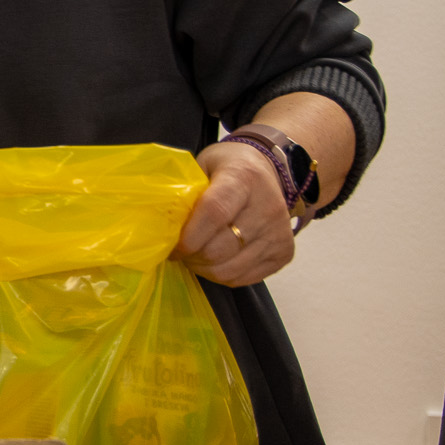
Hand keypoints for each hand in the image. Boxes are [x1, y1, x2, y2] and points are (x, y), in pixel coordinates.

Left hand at [174, 141, 295, 285]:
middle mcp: (268, 207)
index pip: (215, 213)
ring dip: (204, 269)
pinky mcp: (284, 253)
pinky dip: (222, 276)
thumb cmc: (227, 169)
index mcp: (243, 178)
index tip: (172, 247)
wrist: (269, 170)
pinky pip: (244, 279)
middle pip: (221, 248)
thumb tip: (159, 224)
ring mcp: (279, 232)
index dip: (189, 236)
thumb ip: (185, 191)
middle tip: (180, 251)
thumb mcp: (203, 165)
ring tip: (195, 257)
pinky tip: (214, 261)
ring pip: (230, 270)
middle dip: (192, 256)